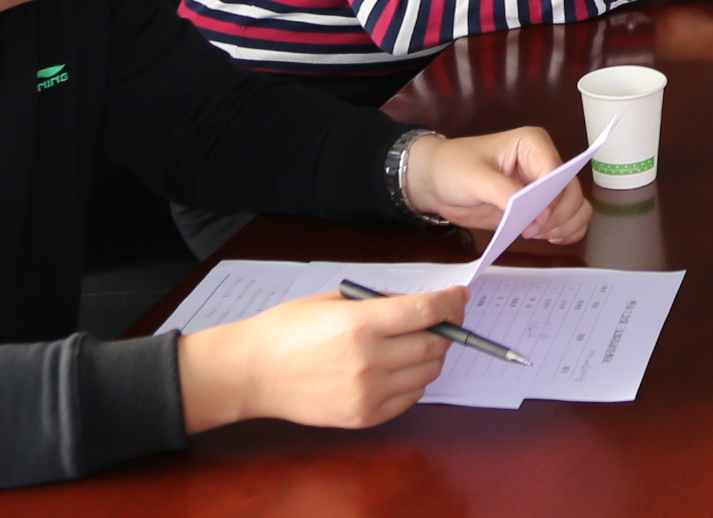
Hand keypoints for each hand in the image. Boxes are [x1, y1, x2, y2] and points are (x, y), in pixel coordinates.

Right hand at [177, 286, 458, 431]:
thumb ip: (380, 303)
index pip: (426, 311)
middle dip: (445, 328)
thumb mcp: (335, 300)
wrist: (253, 373)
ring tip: (416, 343)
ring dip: (431, 355)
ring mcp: (368, 394)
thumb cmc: (288, 330)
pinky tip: (399, 368)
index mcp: (361, 325)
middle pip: (434, 344)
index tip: (459, 296)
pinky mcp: (363, 417)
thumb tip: (419, 305)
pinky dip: (414, 381)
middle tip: (441, 319)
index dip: (450, 301)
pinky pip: (410, 399)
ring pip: (427, 373)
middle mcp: (370, 361)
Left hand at [405, 125, 591, 244]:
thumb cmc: (453, 168)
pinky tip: (552, 240)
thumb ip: (505, 193)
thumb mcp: (475, 178)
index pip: (557, 173)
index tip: (538, 221)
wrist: (436, 181)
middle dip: (560, 215)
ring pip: (576, 206)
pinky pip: (567, 218)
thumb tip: (535, 215)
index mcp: (533, 145)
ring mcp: (542, 187)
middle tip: (534, 232)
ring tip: (542, 236)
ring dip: (566, 224)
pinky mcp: (537, 207)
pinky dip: (566, 230)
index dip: (554, 198)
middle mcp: (544, 163)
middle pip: (572, 191)